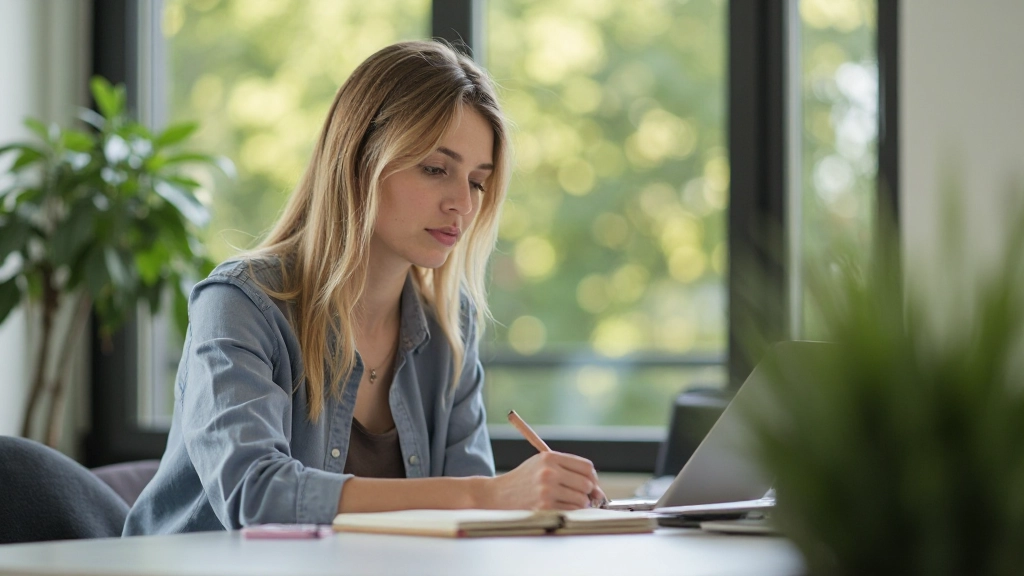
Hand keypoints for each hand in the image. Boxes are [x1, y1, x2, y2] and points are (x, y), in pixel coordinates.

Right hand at [483, 451, 605, 509]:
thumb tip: (598, 490)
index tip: (590, 484)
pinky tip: (560, 508)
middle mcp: (548, 472)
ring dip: (579, 504)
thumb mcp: (541, 465)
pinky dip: (571, 512)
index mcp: (549, 458)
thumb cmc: (523, 481)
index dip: (592, 477)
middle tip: (580, 496)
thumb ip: (567, 471)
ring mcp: (546, 491)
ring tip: (566, 502)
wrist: (497, 495)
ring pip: (581, 500)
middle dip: (588, 493)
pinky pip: (571, 511)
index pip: (586, 467)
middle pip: (586, 483)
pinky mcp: (544, 507)